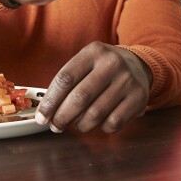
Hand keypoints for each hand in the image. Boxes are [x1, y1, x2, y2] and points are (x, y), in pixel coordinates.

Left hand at [34, 41, 151, 133]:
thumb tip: (47, 112)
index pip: (65, 79)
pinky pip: (113, 122)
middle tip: (55, 126)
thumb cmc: (102, 69)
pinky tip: (99, 123)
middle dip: (62, 117)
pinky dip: (101, 128)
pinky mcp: (139, 98)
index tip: (41, 117)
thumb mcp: (86, 63)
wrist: (138, 65)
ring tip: (77, 124)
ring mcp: (127, 81)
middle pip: (79, 98)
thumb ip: (67, 83)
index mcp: (93, 52)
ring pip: (95, 114)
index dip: (50, 102)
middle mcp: (112, 64)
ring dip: (81, 125)